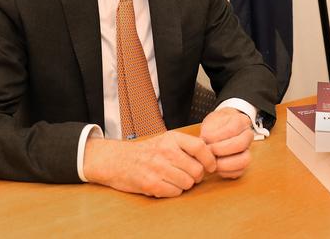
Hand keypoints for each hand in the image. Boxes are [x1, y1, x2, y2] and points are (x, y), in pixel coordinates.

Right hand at [83, 131, 216, 197]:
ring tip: (175, 179)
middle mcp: (166, 151)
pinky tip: (166, 185)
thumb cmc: (146, 151)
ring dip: (185, 185)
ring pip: (188, 183)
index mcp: (171, 138)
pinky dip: (174, 191)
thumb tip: (211, 155)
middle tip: (190, 175)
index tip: (211, 166)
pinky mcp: (151, 183)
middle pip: (197, 169)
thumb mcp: (166, 140)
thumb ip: (186, 145)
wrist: (118, 160)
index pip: (200, 147)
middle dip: (197, 176)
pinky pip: (175, 192)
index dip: (210, 159)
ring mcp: (158, 167)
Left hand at [200, 107, 254, 178]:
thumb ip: (209, 132)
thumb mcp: (211, 122)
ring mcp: (248, 150)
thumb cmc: (216, 126)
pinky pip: (240, 171)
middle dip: (221, 150)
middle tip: (209, 152)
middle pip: (240, 145)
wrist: (222, 129)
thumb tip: (205, 145)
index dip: (217, 136)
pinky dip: (226, 172)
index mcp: (241, 121)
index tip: (205, 139)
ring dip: (225, 164)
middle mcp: (248, 135)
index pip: (232, 129)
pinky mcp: (244, 163)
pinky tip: (216, 168)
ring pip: (244, 160)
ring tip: (212, 163)